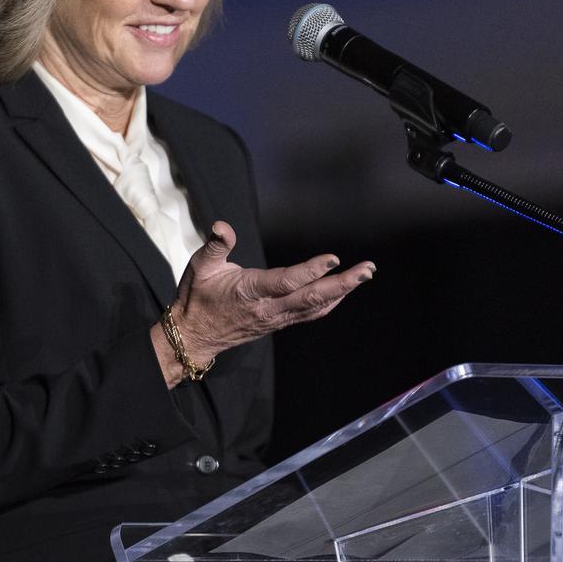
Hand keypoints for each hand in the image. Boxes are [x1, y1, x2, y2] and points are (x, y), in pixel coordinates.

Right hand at [151, 220, 375, 386]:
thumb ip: (215, 245)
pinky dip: (330, 303)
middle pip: (311, 298)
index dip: (311, 271)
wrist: (194, 335)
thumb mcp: (199, 266)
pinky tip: (343, 292)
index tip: (334, 258)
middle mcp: (268, 308)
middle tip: (367, 269)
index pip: (286, 282)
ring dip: (342, 292)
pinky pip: (310, 314)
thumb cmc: (197, 297)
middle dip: (342, 283)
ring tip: (364, 275)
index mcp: (250, 292)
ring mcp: (276, 319)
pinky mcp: (279, 323)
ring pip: (315, 307)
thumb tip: (222, 226)